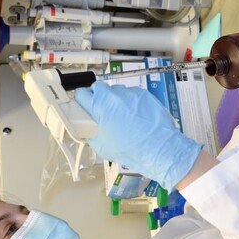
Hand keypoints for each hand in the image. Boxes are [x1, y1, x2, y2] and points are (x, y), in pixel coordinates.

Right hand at [74, 82, 202, 189]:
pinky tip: (137, 116)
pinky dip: (131, 102)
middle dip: (98, 97)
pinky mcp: (142, 93)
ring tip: (124, 116)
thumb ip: (89, 131)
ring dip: (116, 100)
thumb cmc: (128, 150)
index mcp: (98, 107)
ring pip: (116, 90)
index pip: (80, 93)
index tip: (86, 107)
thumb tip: (85, 126)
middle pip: (98, 88)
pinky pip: (131, 94)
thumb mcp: (101, 146)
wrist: (158, 148)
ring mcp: (129, 92)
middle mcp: (112, 95)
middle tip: (104, 111)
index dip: (83, 101)